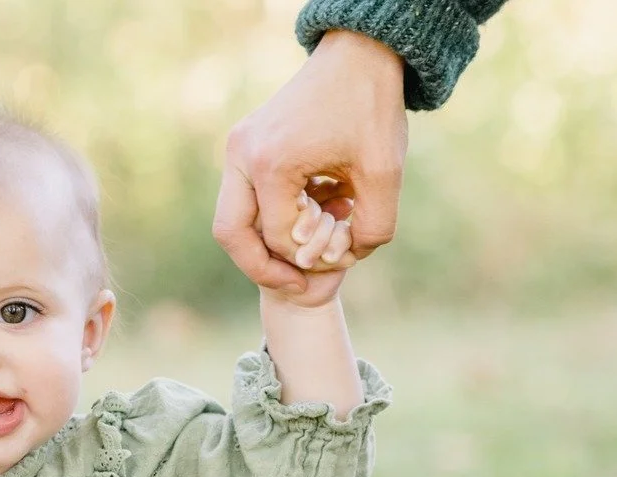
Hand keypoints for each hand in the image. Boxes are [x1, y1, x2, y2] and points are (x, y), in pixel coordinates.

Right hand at [213, 28, 407, 293]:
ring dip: (263, 243)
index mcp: (272, 163)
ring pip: (232, 219)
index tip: (340, 260)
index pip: (278, 237)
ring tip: (304, 250)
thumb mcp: (385, 173)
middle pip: (232, 234)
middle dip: (262, 267)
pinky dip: (269, 218)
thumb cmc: (372, 107)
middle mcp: (243, 155)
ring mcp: (238, 148)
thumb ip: (373, 229)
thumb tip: (345, 259)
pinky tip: (308, 216)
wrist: (358, 53)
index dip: (308, 260)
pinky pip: (244, 199)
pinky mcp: (243, 145)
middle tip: (293, 283)